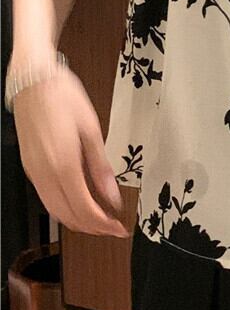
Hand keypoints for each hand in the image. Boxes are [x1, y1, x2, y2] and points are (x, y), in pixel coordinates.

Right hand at [12, 67, 128, 237]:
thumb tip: (113, 195)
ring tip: (100, 219)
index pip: (85, 210)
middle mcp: (44, 173)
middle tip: (113, 227)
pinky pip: (47, 198)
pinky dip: (65, 208)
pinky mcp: (30, 167)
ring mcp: (34, 172)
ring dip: (78, 221)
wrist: (34, 81)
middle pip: (68, 216)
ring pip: (55, 211)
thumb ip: (101, 168)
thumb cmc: (63, 98)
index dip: (104, 225)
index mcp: (63, 165)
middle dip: (92, 228)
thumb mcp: (92, 131)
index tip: (119, 227)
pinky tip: (80, 202)